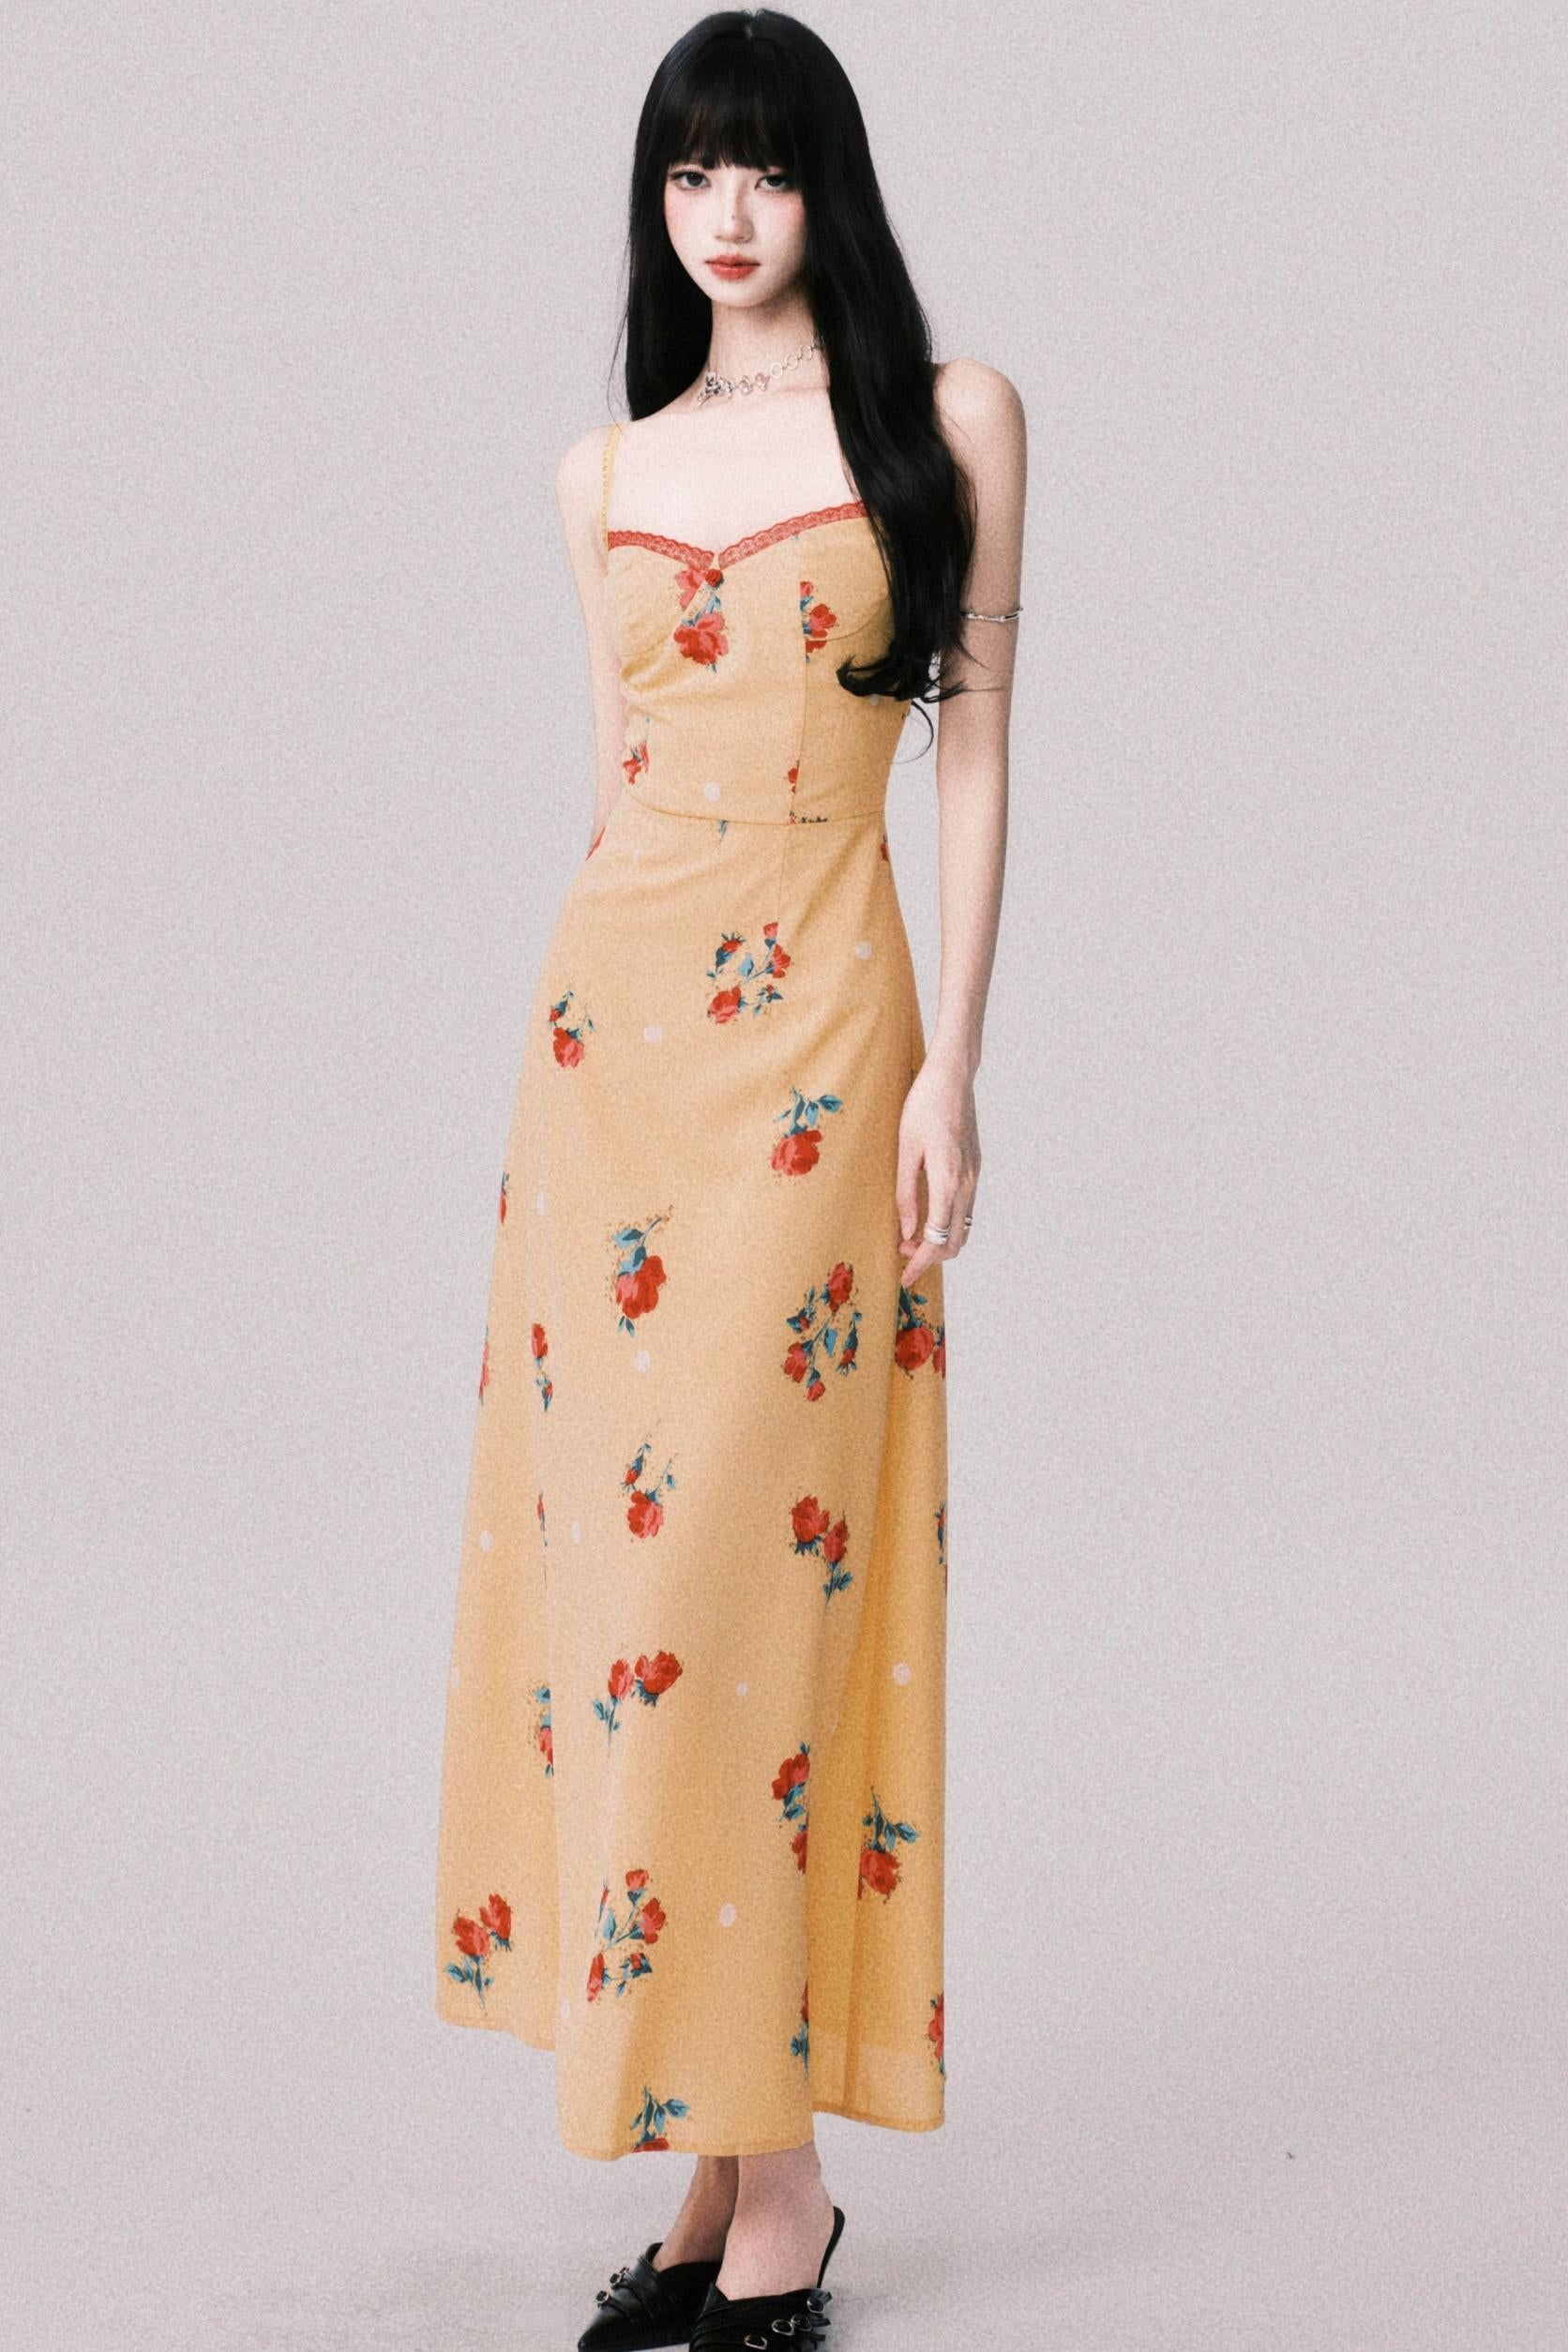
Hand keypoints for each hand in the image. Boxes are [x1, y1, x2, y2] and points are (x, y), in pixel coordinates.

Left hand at [895, 1051, 979, 1283]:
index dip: (920, 1262)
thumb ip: (906, 1192)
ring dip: (939, 1240)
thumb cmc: (923, 1107)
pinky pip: (965, 1209)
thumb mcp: (905, 1149)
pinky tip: (927, 1216)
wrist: (953, 1077)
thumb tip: (907, 1229)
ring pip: (963, 1227)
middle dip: (929, 1256)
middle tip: (901, 1256)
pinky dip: (948, 1223)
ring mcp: (974, 1176)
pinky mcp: (974, 1168)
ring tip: (910, 1238)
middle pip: (954, 1240)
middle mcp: (967, 1183)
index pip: (937, 1237)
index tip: (904, 1277)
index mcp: (948, 1180)